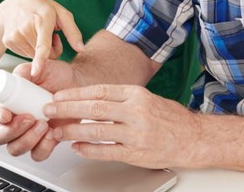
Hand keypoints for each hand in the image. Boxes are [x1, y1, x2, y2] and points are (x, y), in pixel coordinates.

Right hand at [0, 0, 84, 77]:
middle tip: (50, 35)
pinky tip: (28, 36)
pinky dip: (29, 48)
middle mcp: (26, 27)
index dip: (40, 59)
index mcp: (42, 19)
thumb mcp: (62, 14)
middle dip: (51, 50)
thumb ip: (73, 32)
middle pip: (44, 55)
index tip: (35, 72)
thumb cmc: (42, 9)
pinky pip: (24, 54)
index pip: (42, 44)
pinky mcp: (8, 41)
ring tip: (37, 33)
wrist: (15, 4)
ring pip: (34, 56)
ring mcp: (14, 35)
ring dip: (39, 50)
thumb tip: (81, 49)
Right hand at [0, 61, 79, 160]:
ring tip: (44, 124)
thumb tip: (19, 75)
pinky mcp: (43, 142)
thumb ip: (26, 70)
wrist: (77, 83)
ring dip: (27, 140)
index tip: (6, 115)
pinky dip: (43, 147)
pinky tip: (51, 134)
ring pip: (15, 148)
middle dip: (11, 131)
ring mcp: (26, 133)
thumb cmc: (56, 75)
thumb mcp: (40, 66)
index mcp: (7, 101)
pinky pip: (37, 154)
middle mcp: (13, 120)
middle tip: (29, 118)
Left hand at [44, 84, 199, 168]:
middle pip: (94, 107)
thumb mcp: (146, 98)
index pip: (99, 90)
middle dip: (67, 109)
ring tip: (58, 131)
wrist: (193, 138)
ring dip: (74, 130)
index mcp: (136, 94)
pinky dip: (89, 149)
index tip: (58, 96)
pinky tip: (78, 147)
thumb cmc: (169, 118)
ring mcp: (136, 133)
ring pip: (97, 129)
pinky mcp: (136, 153)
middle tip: (49, 110)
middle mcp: (135, 111)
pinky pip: (107, 151)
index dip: (75, 93)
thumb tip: (92, 99)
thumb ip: (121, 99)